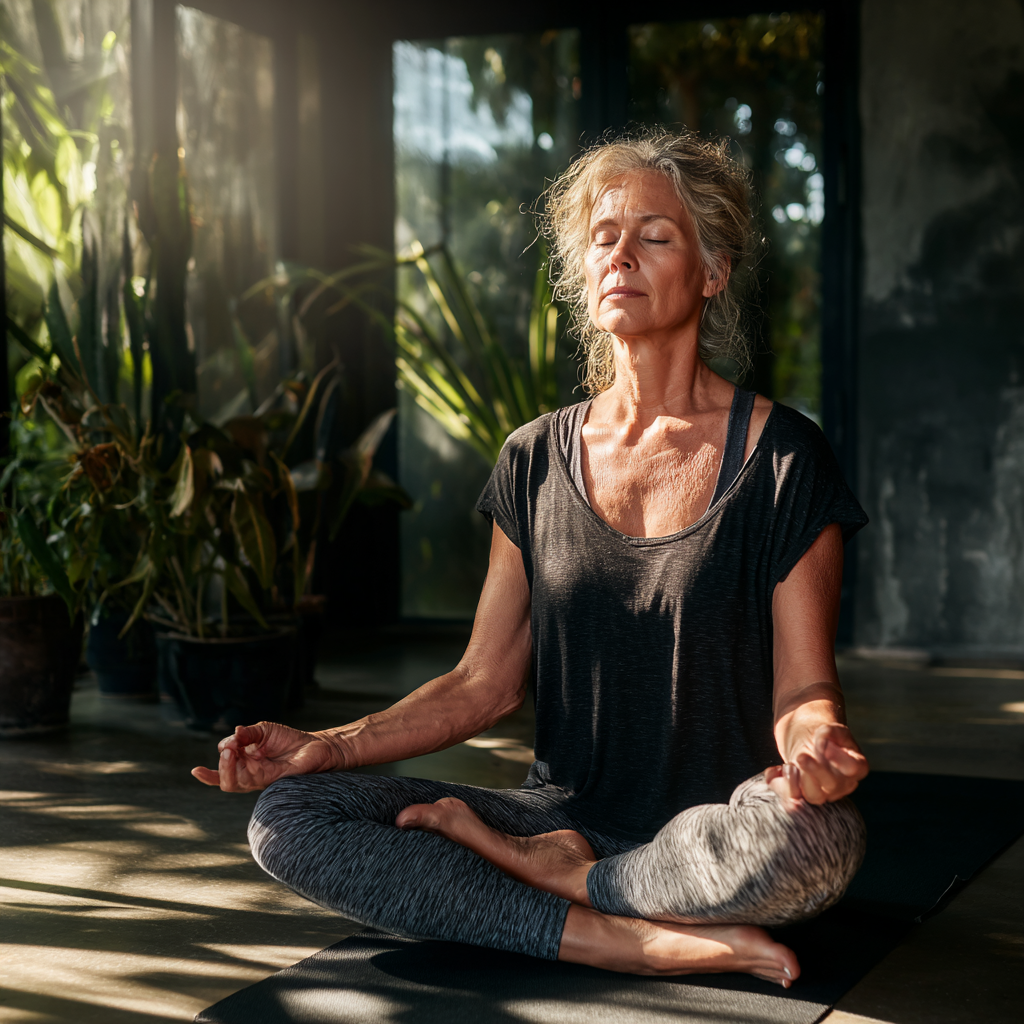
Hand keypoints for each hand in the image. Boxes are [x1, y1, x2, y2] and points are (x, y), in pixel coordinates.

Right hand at [191, 722, 341, 791]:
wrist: (315, 745)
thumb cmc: (289, 739)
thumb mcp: (264, 730)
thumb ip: (247, 733)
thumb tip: (233, 736)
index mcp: (245, 759)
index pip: (223, 765)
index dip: (210, 771)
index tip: (195, 771)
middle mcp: (248, 770)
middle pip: (224, 774)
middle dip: (222, 761)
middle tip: (230, 748)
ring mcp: (258, 777)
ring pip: (231, 782)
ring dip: (226, 767)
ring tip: (232, 751)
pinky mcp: (269, 779)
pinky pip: (248, 782)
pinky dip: (238, 773)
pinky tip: (233, 763)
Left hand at [765, 723, 867, 806]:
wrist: (807, 741)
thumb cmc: (823, 736)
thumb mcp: (829, 728)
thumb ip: (830, 732)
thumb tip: (822, 742)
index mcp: (855, 765)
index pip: (853, 768)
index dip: (838, 758)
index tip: (822, 744)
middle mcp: (842, 783)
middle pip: (832, 785)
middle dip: (815, 771)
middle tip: (801, 756)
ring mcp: (824, 792)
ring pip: (814, 797)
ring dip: (797, 781)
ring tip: (789, 765)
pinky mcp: (803, 795)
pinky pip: (792, 798)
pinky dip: (779, 784)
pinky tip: (775, 769)